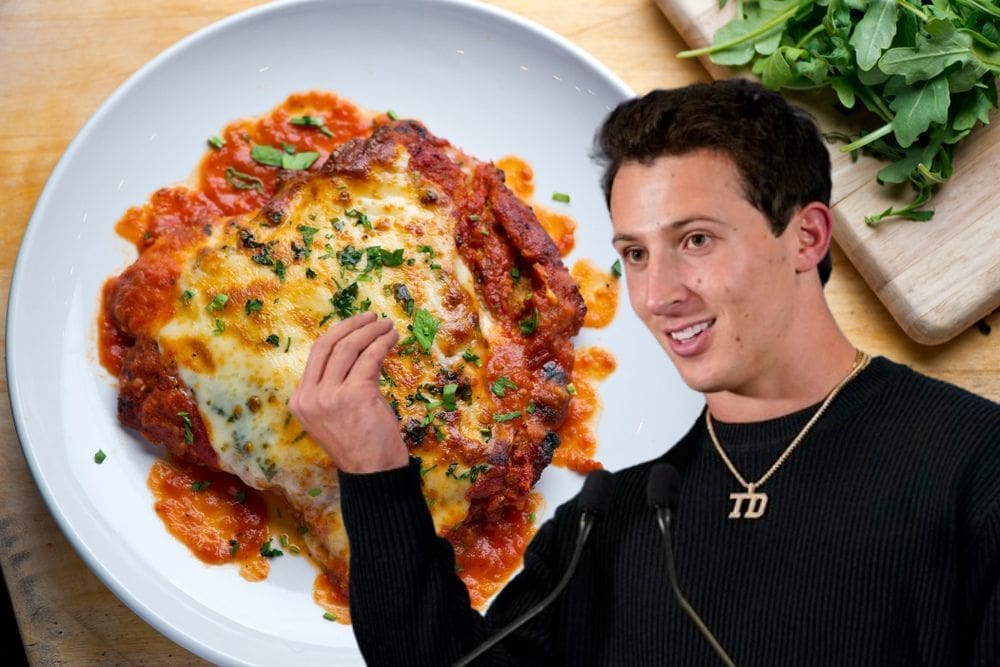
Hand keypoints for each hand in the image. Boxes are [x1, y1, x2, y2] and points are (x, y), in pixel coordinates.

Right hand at [289, 312, 408, 473]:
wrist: (373, 473)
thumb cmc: (359, 444)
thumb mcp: (335, 413)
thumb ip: (334, 387)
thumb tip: (354, 350)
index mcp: (300, 400)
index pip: (316, 354)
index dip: (338, 334)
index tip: (357, 324)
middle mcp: (310, 397)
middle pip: (329, 345)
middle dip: (353, 325)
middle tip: (373, 317)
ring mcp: (330, 396)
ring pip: (350, 348)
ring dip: (372, 332)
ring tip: (388, 327)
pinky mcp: (355, 394)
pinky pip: (370, 358)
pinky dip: (383, 344)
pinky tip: (392, 339)